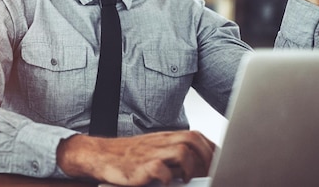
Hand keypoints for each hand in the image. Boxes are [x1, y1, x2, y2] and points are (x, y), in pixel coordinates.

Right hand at [56, 131, 215, 185]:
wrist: (99, 155)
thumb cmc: (126, 156)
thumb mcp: (152, 149)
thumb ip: (172, 154)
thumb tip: (197, 166)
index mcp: (164, 138)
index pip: (195, 135)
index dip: (211, 147)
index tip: (219, 160)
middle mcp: (159, 143)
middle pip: (192, 140)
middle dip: (206, 156)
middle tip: (208, 172)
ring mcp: (150, 154)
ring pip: (182, 151)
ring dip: (189, 167)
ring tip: (185, 178)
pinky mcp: (140, 167)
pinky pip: (161, 170)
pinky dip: (167, 178)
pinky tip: (165, 182)